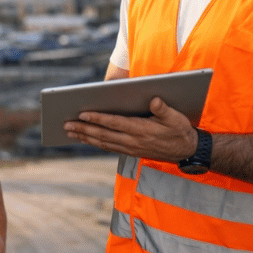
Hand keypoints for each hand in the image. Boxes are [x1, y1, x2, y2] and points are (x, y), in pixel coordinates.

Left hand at [64, 97, 196, 161]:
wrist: (187, 150)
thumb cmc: (180, 130)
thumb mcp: (176, 118)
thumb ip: (163, 109)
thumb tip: (154, 100)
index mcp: (141, 130)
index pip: (114, 123)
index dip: (98, 119)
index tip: (82, 115)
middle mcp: (133, 141)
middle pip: (103, 135)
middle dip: (83, 129)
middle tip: (66, 124)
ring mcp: (131, 148)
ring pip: (103, 143)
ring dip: (85, 137)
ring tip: (70, 132)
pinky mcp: (131, 151)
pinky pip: (109, 147)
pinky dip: (95, 143)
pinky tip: (86, 139)